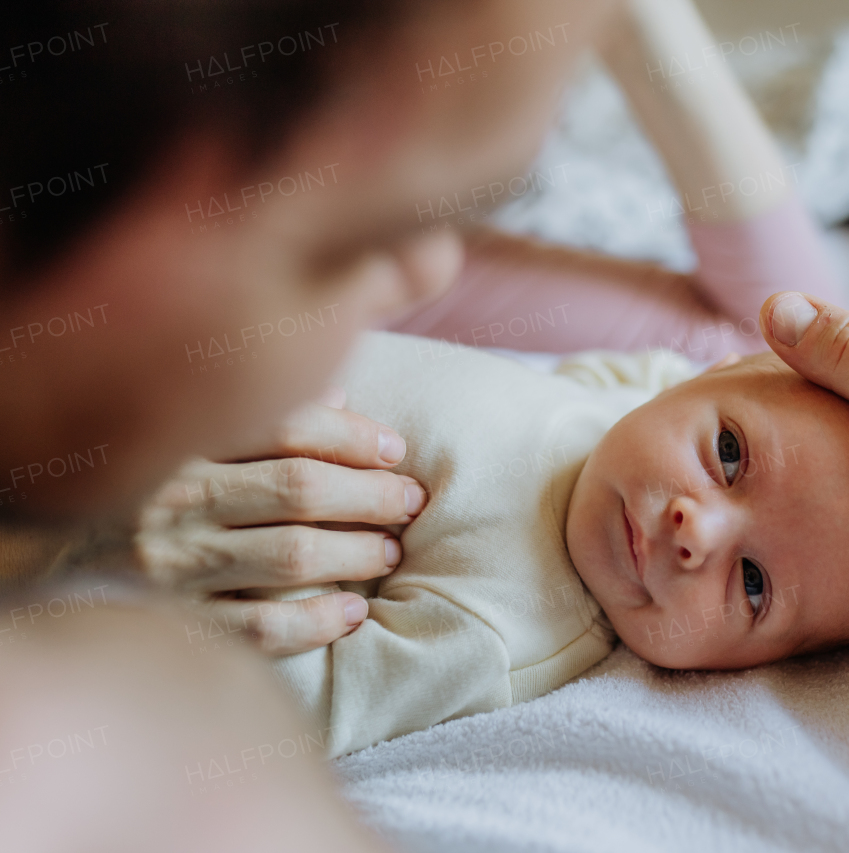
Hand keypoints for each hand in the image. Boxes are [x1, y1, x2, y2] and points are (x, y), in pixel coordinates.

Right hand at [120, 392, 426, 655]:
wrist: (33, 564)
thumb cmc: (129, 492)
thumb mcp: (175, 439)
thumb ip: (253, 418)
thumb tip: (337, 399)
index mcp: (177, 440)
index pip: (286, 425)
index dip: (353, 435)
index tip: (395, 449)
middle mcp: (170, 498)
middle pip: (300, 488)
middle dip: (372, 494)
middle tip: (410, 501)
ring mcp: (168, 565)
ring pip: (292, 555)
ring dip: (357, 552)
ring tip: (390, 550)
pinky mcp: (171, 622)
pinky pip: (260, 626)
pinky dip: (317, 620)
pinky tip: (353, 611)